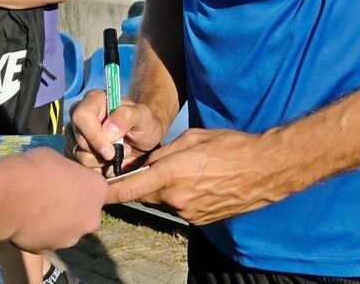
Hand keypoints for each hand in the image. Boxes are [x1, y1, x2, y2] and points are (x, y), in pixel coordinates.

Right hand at [1, 148, 106, 252]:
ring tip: (34, 209)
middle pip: (84, 211)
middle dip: (71, 206)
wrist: (11, 196)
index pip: (95, 187)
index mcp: (97, 190)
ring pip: (67, 228)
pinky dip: (40, 232)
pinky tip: (25, 221)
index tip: (64, 180)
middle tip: (49, 196)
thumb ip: (65, 171)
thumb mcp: (56, 158)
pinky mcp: (52, 249)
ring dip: (56, 221)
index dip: (79, 183)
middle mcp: (92, 218)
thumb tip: (61, 176)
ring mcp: (73, 237)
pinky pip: (48, 238)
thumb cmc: (36, 169)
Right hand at [67, 88, 165, 174]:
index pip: (82, 115)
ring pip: (78, 154)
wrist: (145, 143)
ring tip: (118, 155)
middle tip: (124, 150)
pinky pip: (80, 166)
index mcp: (94, 100)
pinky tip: (110, 163)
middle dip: (102, 152)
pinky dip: (97, 170)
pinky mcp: (78, 151)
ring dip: (101, 161)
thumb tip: (108, 129)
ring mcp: (77, 134)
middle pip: (79, 138)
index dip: (94, 135)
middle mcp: (82, 116)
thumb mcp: (144, 116)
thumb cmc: (144, 125)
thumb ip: (128, 116)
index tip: (111, 151)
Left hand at [105, 127, 297, 224]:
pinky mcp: (201, 220)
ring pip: (162, 201)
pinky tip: (195, 182)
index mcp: (170, 176)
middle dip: (140, 183)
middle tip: (142, 168)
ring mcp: (189, 213)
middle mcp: (176, 200)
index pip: (128, 189)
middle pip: (144, 194)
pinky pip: (179, 207)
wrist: (265, 170)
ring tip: (180, 171)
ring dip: (162, 189)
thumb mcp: (190, 139)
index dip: (108, 191)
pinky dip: (179, 196)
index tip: (94, 189)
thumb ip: (163, 153)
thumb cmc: (229, 147)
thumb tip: (146, 162)